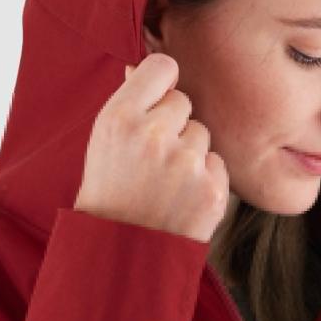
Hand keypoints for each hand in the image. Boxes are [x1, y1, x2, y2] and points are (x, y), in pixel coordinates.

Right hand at [74, 53, 229, 242]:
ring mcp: (185, 164)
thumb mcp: (104, 143)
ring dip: (189, 153)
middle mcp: (153, 136)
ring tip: (164, 183)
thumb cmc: (109, 193)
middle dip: (172, 124)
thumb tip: (144, 67)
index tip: (157, 98)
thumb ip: (129, 104)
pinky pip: (216, 162)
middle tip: (151, 158)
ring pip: (201, 133)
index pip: (162, 67)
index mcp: (119, 118)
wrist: (120, 253)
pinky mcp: (212, 189)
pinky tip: (181, 198)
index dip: (161, 83)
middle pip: (183, 102)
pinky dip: (204, 178)